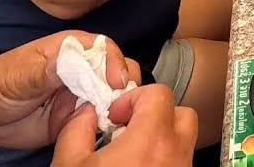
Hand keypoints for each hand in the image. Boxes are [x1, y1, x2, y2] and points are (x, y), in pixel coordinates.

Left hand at [0, 31, 139, 149]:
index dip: (115, 63)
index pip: (103, 48)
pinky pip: (99, 120)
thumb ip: (43, 71)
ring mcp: (80, 95)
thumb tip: (71, 61)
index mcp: (69, 49)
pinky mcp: (75, 119)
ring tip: (114, 121)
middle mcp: (80, 70)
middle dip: (124, 86)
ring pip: (112, 96)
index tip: (116, 84)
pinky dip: (107, 125)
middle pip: (116, 71)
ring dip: (119, 107)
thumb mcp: (15, 77)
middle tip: (119, 106)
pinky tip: (107, 132)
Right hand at [52, 85, 197, 165]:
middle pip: (181, 113)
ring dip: (162, 135)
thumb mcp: (69, 165)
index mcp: (150, 140)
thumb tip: (86, 111)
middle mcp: (175, 153)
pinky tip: (139, 165)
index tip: (115, 117)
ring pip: (184, 138)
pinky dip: (165, 155)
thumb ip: (75, 129)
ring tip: (132, 150)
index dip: (134, 99)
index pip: (159, 93)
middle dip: (156, 114)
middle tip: (128, 130)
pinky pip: (181, 158)